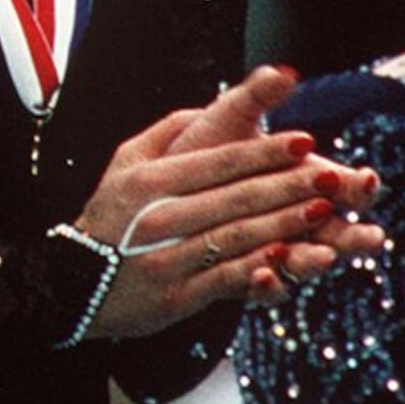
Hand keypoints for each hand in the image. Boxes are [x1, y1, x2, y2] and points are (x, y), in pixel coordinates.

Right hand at [71, 65, 386, 345]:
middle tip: (331, 176)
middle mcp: (158, 216)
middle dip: (287, 185)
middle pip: (234, 198)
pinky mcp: (177, 295)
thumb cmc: (108, 216)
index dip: (263, 151)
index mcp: (148, 180)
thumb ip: (165, 133)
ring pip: (236, 237)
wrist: (73, 283)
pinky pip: (225, 280)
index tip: (304, 140)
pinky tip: (289, 259)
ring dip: (285, 224)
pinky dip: (258, 270)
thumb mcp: (123, 162)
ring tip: (325, 212)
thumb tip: (207, 108)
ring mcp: (168, 257)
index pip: (216, 161)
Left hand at [167, 63, 389, 298]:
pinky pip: (264, 286)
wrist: (156, 188)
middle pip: (337, 232)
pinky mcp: (246, 275)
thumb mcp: (224, 119)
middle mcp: (297, 219)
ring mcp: (276, 249)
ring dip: (315, 260)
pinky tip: (262, 273)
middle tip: (370, 237)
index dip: (358, 186)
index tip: (366, 180)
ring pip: (305, 262)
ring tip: (322, 257)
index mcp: (302, 180)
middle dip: (354, 235)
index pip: (344, 186)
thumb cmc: (200, 146)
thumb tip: (281, 70)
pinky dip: (268, 281)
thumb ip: (253, 98)